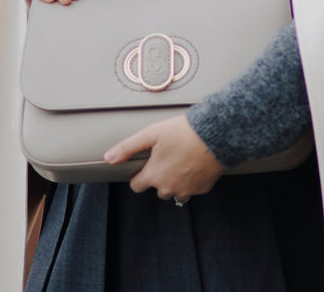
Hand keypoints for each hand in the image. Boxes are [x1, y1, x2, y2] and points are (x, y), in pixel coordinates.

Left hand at [104, 115, 223, 201]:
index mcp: (153, 176)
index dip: (139, 174)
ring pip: (175, 191)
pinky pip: (192, 188)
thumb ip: (128, 147)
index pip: (136, 185)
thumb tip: (108, 158)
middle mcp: (168, 188)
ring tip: (182, 160)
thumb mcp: (151, 134)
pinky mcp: (202, 189)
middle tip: (168, 156)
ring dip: (175, 180)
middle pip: (157, 188)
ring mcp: (186, 191)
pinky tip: (195, 163)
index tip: (146, 164)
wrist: (214, 135)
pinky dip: (192, 179)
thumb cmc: (182, 132)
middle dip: (160, 176)